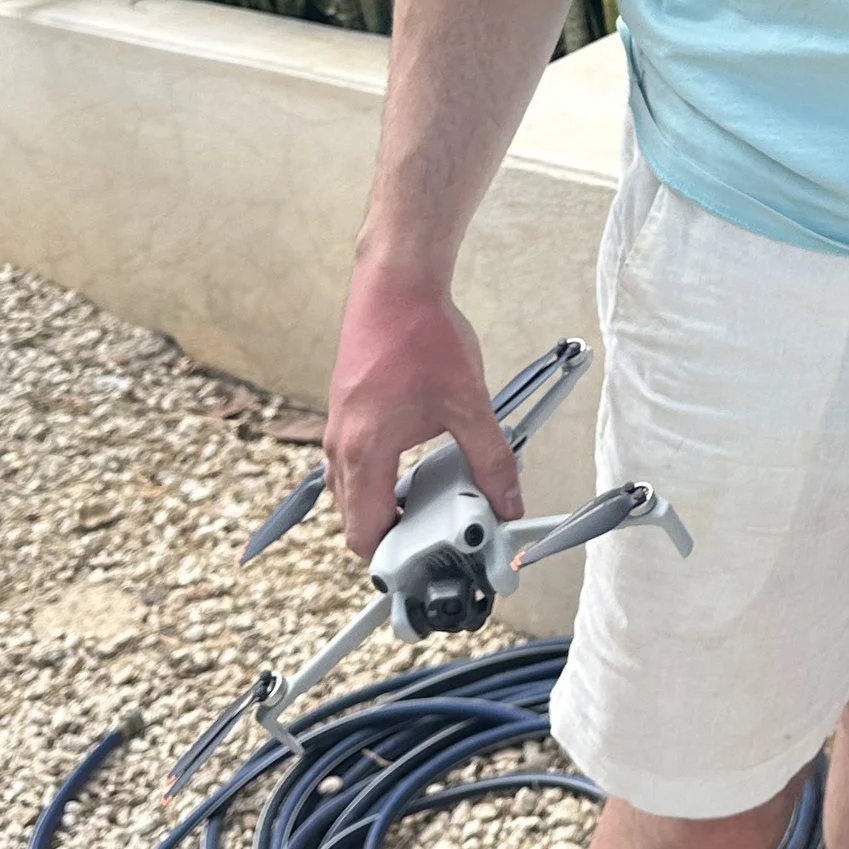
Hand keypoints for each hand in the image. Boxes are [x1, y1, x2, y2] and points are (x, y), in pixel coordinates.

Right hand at [320, 257, 520, 557]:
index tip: (427, 567)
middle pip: (354, 520)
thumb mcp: (469, 403)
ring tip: (431, 509)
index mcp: (365, 452)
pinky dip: (379, 481)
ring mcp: (340, 428)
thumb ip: (491, 458)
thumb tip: (508, 500)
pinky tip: (416, 470)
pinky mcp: (348, 412)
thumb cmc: (422, 334)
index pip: (366, 534)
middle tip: (435, 543)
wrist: (396, 282)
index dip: (395, 560)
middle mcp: (342, 445)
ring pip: (351, 493)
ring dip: (385, 509)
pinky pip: (353, 465)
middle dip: (392, 539)